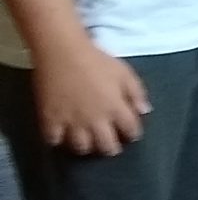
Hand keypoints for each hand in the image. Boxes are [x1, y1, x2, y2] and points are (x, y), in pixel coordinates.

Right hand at [33, 36, 147, 155]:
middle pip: (107, 146)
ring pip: (81, 147)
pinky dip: (57, 140)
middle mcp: (96, 119)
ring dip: (86, 146)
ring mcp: (72, 121)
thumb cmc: (96, 60)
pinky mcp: (50, 119)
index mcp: (116, 108)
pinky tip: (60, 135)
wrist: (62, 52)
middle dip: (110, 148)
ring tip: (86, 141)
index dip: (132, 134)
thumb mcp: (124, 73)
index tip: (130, 134)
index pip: (130, 131)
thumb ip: (137, 93)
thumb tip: (145, 111)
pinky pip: (53, 140)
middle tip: (108, 143)